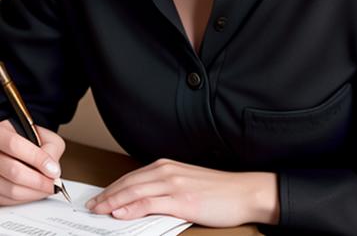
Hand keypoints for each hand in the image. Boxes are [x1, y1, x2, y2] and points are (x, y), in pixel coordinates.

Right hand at [0, 118, 64, 204]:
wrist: (15, 146)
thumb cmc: (30, 141)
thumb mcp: (43, 136)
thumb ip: (50, 148)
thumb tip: (52, 170)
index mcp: (1, 133)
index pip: (15, 145)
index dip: (37, 159)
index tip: (54, 170)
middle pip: (13, 171)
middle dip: (39, 181)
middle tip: (54, 184)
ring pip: (10, 189)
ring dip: (33, 193)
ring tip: (47, 189)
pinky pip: (7, 199)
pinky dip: (25, 199)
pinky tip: (35, 192)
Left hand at [87, 158, 279, 225]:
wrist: (243, 192)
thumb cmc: (218, 191)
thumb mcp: (186, 186)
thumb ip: (164, 190)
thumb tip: (141, 201)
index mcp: (168, 166)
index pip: (132, 177)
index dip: (113, 188)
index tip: (99, 197)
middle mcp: (167, 171)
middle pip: (129, 183)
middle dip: (107, 194)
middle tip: (90, 205)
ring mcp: (173, 184)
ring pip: (134, 191)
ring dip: (112, 201)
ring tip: (97, 209)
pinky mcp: (180, 199)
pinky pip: (149, 202)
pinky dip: (131, 207)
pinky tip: (119, 213)